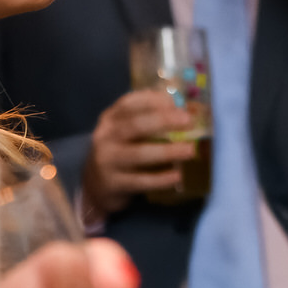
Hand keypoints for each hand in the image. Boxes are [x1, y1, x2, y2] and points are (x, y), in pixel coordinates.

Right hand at [80, 90, 196, 215]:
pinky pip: (140, 180)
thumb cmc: (121, 152)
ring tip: (191, 150)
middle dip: (164, 121)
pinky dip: (161, 178)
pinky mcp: (113, 183)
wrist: (96, 187)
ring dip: (167, 151)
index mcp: (110, 119)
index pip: (128, 103)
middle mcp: (105, 137)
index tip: (175, 102)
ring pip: (139, 153)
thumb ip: (148, 120)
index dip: (153, 100)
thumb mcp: (126, 132)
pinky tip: (178, 175)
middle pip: (135, 125)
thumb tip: (185, 110)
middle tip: (188, 121)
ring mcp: (107, 161)